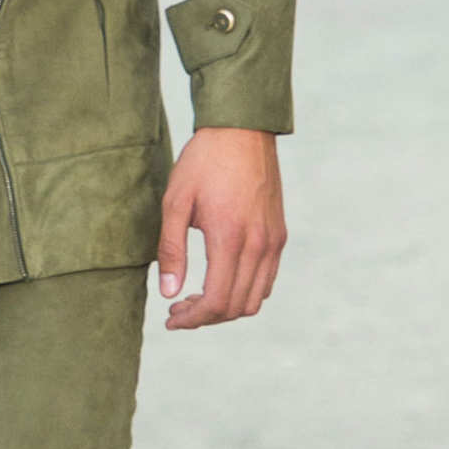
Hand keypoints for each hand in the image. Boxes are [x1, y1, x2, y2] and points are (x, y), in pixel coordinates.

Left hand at [156, 128, 285, 330]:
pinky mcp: (279, 234)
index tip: (170, 319)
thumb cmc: (203, 162)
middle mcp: (258, 245)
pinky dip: (244, 292)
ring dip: (226, 308)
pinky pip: (267, 279)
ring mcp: (274, 241)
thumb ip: (172, 250)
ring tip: (196, 298)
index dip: (192, 319)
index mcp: (230, 238)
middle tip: (178, 308)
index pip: (216, 301)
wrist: (242, 129)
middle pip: (237, 307)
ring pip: (256, 299)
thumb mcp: (175, 202)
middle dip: (205, 318)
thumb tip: (169, 293)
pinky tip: (220, 279)